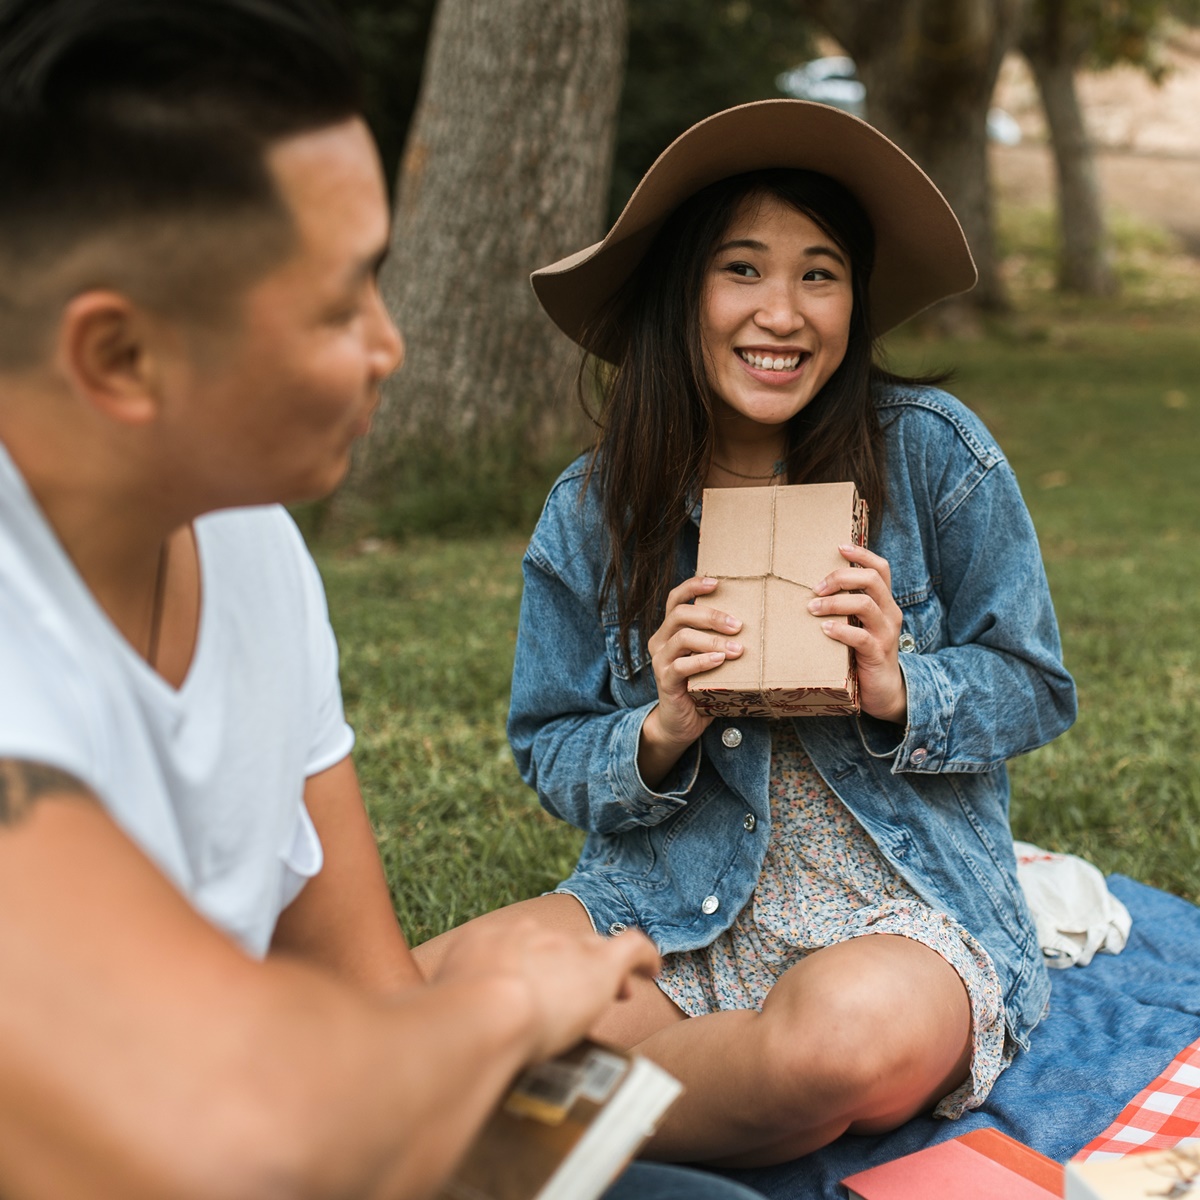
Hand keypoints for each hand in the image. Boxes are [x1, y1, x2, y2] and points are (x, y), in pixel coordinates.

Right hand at [432, 916, 660, 1061]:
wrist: (484, 1012)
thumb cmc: (453, 1024)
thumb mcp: (437, 1009)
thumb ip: (446, 1013)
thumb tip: (437, 1035)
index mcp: (487, 942)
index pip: (517, 948)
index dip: (533, 969)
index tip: (536, 992)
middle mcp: (527, 934)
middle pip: (557, 946)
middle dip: (569, 969)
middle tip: (575, 999)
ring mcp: (564, 945)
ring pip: (593, 949)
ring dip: (604, 973)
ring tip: (618, 994)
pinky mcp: (599, 963)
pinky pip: (631, 947)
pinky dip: (645, 958)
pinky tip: (654, 970)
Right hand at [639, 576, 744, 782]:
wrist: (681, 723)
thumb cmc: (701, 686)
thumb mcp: (710, 658)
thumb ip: (719, 640)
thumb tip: (757, 622)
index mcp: (670, 630)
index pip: (675, 599)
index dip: (693, 586)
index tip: (717, 582)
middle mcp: (661, 641)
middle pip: (680, 614)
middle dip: (711, 616)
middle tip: (738, 625)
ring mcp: (660, 661)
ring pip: (681, 637)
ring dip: (713, 640)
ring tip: (737, 648)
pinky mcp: (664, 681)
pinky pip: (681, 666)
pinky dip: (703, 661)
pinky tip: (720, 661)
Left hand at [806, 544, 907, 724]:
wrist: (883, 692)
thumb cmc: (864, 653)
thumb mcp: (859, 625)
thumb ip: (847, 608)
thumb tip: (814, 589)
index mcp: (885, 603)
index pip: (881, 569)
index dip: (862, 554)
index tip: (839, 547)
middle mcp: (889, 614)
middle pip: (872, 580)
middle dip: (841, 577)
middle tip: (816, 588)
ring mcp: (886, 634)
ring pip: (866, 604)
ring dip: (835, 603)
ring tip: (813, 608)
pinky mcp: (878, 654)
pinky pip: (861, 636)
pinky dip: (840, 630)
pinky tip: (824, 630)